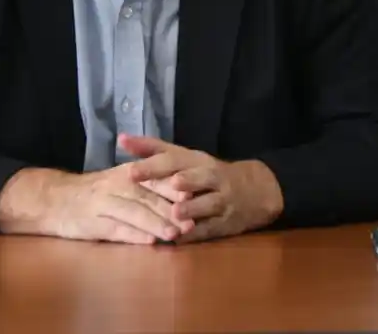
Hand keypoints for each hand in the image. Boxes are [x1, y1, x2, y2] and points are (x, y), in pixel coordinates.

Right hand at [0, 163, 196, 244]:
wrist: (55, 199)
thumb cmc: (98, 191)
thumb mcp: (124, 180)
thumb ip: (151, 185)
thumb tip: (186, 193)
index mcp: (129, 173)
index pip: (156, 179)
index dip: (176, 188)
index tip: (197, 196)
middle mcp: (117, 185)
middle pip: (148, 197)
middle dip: (171, 210)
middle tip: (192, 222)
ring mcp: (104, 205)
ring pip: (134, 214)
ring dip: (156, 225)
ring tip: (175, 234)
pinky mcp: (93, 224)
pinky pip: (116, 230)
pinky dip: (133, 236)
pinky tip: (149, 243)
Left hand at [120, 134, 283, 242]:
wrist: (256, 190)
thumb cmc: (209, 173)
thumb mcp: (185, 157)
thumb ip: (153, 149)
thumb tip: (122, 138)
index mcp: (197, 160)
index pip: (175, 159)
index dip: (154, 166)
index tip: (131, 172)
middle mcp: (211, 178)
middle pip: (198, 178)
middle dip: (184, 181)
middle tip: (169, 184)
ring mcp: (221, 201)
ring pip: (207, 204)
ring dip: (192, 209)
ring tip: (176, 213)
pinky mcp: (225, 223)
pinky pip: (210, 229)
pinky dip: (196, 234)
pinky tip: (180, 239)